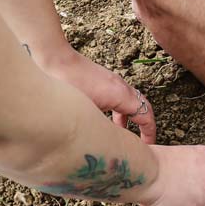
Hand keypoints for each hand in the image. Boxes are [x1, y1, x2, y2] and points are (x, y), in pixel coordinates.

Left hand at [39, 49, 156, 143]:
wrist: (54, 59)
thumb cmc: (67, 83)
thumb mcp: (84, 111)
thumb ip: (100, 126)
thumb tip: (106, 143)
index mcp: (121, 95)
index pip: (146, 116)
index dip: (149, 132)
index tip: (149, 146)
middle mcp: (122, 87)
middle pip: (144, 107)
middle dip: (145, 125)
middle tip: (143, 142)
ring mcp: (114, 81)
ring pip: (132, 101)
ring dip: (131, 118)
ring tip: (122, 133)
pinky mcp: (104, 79)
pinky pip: (121, 96)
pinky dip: (120, 110)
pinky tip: (106, 118)